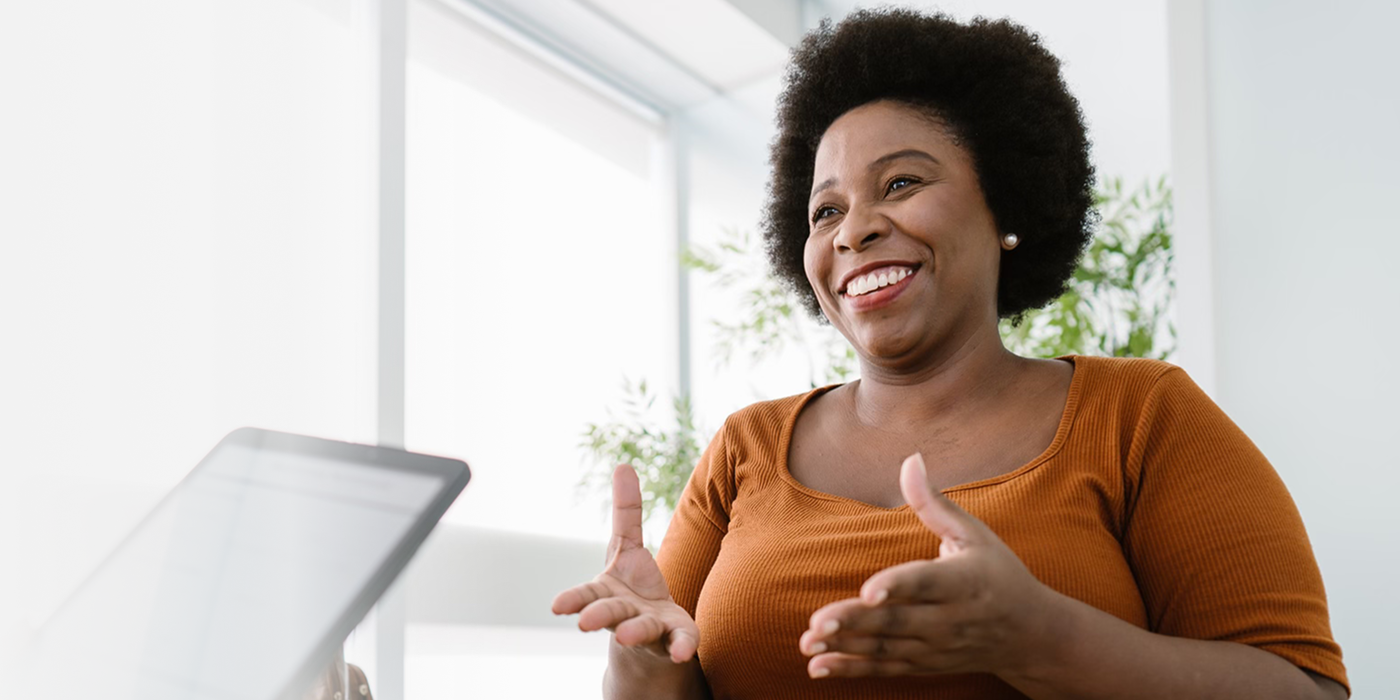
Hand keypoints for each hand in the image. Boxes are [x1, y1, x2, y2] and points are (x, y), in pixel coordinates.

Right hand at [551, 465, 699, 663]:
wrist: (650, 634)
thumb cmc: (633, 585)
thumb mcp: (627, 546)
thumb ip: (625, 511)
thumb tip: (622, 463)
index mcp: (607, 592)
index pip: (588, 595)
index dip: (574, 600)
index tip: (557, 607)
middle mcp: (624, 613)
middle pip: (609, 613)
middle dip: (597, 616)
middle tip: (584, 623)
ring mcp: (649, 628)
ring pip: (640, 629)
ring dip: (633, 632)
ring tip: (625, 636)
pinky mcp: (674, 638)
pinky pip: (680, 643)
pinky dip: (681, 647)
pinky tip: (683, 653)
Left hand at [799, 453, 1057, 679]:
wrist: (1031, 636)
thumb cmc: (999, 574)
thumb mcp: (975, 534)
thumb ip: (935, 503)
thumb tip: (910, 460)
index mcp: (962, 581)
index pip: (924, 583)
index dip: (896, 586)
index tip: (868, 591)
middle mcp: (948, 619)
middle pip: (897, 621)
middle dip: (856, 622)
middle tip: (817, 621)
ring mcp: (935, 647)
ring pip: (886, 648)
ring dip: (845, 647)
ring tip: (808, 642)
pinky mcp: (924, 664)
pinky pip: (885, 669)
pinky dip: (852, 669)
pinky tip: (819, 667)